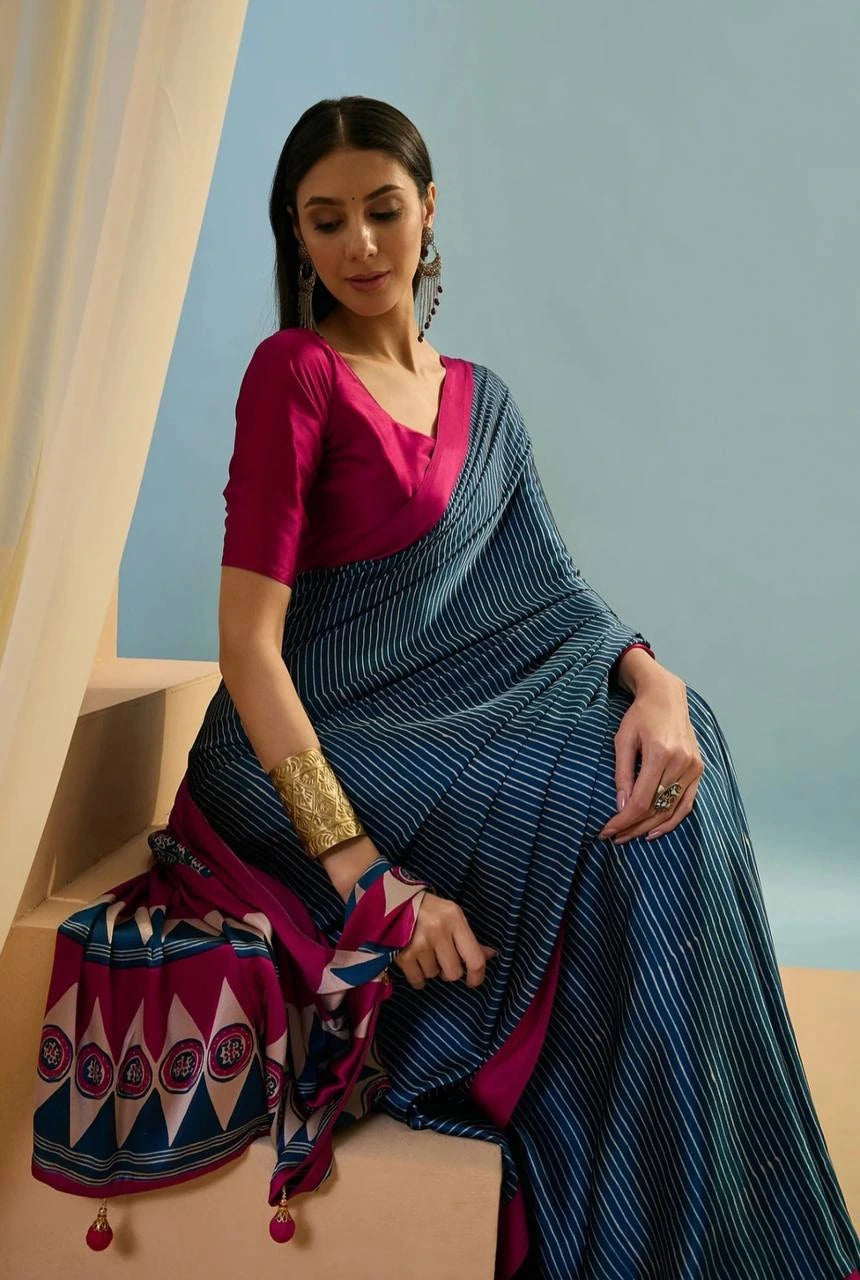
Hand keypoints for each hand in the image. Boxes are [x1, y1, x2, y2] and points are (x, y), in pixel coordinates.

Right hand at [393, 891, 497, 989]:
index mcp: (454, 919)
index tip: (473, 981)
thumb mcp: (452, 916)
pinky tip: (415, 964)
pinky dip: (418, 977)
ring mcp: (420, 943)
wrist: (391, 902)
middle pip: (454, 971)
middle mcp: (439, 931)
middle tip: (442, 960)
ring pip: (434, 974)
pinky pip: (418, 980)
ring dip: (431, 969)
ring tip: (424, 953)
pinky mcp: (403, 955)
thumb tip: (490, 955)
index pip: (474, 957)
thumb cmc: (428, 910)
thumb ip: (469, 938)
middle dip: (449, 971)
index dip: (477, 975)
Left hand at [597, 671, 703, 843]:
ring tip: (630, 836)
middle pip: (656, 808)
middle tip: (614, 837)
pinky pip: (687, 803)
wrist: (667, 697)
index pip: (642, 800)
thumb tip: (620, 806)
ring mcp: (693, 767)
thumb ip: (622, 774)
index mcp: (660, 754)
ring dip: (649, 827)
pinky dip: (672, 820)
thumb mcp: (623, 741)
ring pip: (670, 809)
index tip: (607, 830)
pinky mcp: (699, 770)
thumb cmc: (640, 716)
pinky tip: (655, 830)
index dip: (624, 820)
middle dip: (633, 827)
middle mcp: (680, 763)